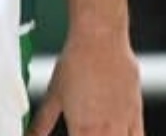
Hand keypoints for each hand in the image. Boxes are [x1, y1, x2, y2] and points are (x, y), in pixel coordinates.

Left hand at [27, 30, 143, 135]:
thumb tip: (29, 135)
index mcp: (81, 128)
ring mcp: (123, 123)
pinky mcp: (137, 113)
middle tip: (83, 132)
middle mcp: (104, 130)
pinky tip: (118, 134)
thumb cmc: (75, 62)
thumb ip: (42, 122)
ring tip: (96, 132)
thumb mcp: (54, 94)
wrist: (100, 39)